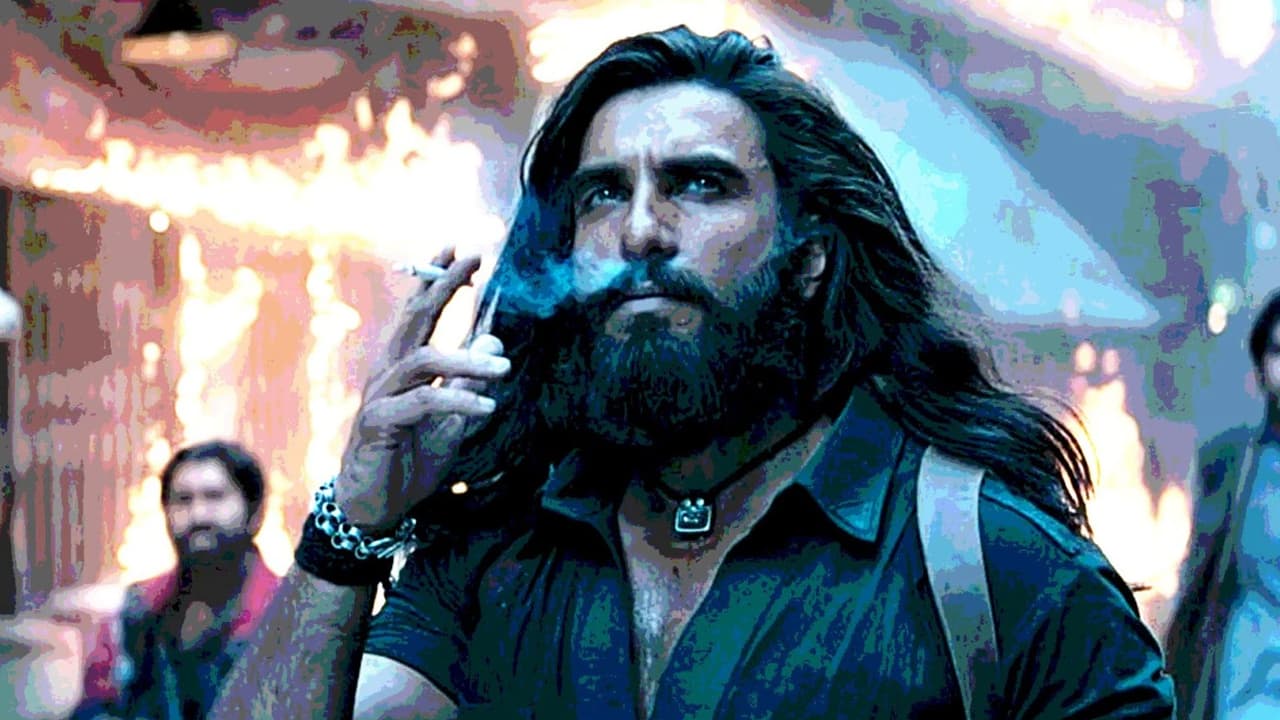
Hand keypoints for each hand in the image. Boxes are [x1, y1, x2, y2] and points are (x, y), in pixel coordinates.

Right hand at [334, 248, 510, 530]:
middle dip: (442, 284)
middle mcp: (388, 371)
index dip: (437, 279)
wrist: (377, 506)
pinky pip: (423, 402)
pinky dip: (458, 401)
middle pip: (414, 318)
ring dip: (468, 360)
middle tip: (471, 258)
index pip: (418, 311)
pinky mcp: (379, 423)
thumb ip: (468, 379)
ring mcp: (380, 395)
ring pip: (424, 360)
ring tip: (505, 369)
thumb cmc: (409, 458)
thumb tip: (493, 336)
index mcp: (403, 365)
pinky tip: (487, 408)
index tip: (460, 250)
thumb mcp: (451, 417)